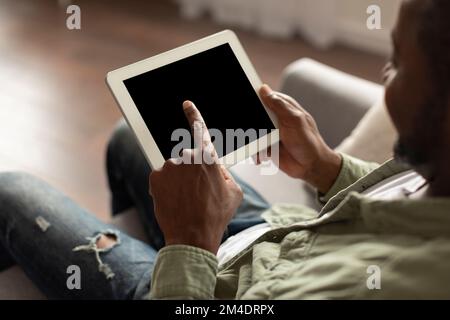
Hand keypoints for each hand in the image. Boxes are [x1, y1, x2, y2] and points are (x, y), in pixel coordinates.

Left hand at [149, 101, 242, 253]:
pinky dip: (168, 185)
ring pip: (175, 168)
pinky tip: (175, 200)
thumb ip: (224, 172)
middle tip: (198, 191)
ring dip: (180, 179)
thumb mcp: (233, 191)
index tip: (186, 105)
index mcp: (207, 157)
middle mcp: (186, 157)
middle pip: (188, 157)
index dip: (193, 115)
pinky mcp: (155, 177)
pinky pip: (163, 176)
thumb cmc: (216, 214)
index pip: (199, 128)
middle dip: (193, 170)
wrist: (192, 236)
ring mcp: (168, 166)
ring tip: (187, 199)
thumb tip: (215, 165)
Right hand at [258, 84, 341, 193]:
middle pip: (256, 114)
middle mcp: (276, 118)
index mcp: (283, 107)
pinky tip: (259, 157)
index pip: (264, 96)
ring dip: (252, 140)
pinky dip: (254, 151)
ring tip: (259, 148)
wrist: (310, 167)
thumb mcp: (295, 120)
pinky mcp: (267, 145)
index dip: (253, 97)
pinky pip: (254, 145)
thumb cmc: (308, 142)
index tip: (243, 101)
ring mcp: (271, 132)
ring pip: (253, 131)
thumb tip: (264, 89)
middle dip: (250, 126)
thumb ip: (279, 105)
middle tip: (254, 133)